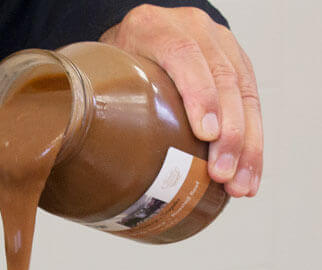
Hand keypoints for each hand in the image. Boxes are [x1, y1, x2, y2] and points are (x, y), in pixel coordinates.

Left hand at [100, 5, 261, 197]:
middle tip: (221, 175)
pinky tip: (249, 174)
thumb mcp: (97, 72)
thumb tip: (72, 154)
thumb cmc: (109, 64)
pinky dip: (252, 143)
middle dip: (229, 134)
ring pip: (244, 94)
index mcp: (151, 27)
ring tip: (239, 186)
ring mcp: (219, 43)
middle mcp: (192, 27)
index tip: (206, 134)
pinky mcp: (237, 63)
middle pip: (221, 79)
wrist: (133, 39)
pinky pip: (252, 103)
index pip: (183, 56)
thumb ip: (90, 99)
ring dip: (246, 146)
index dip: (199, 95)